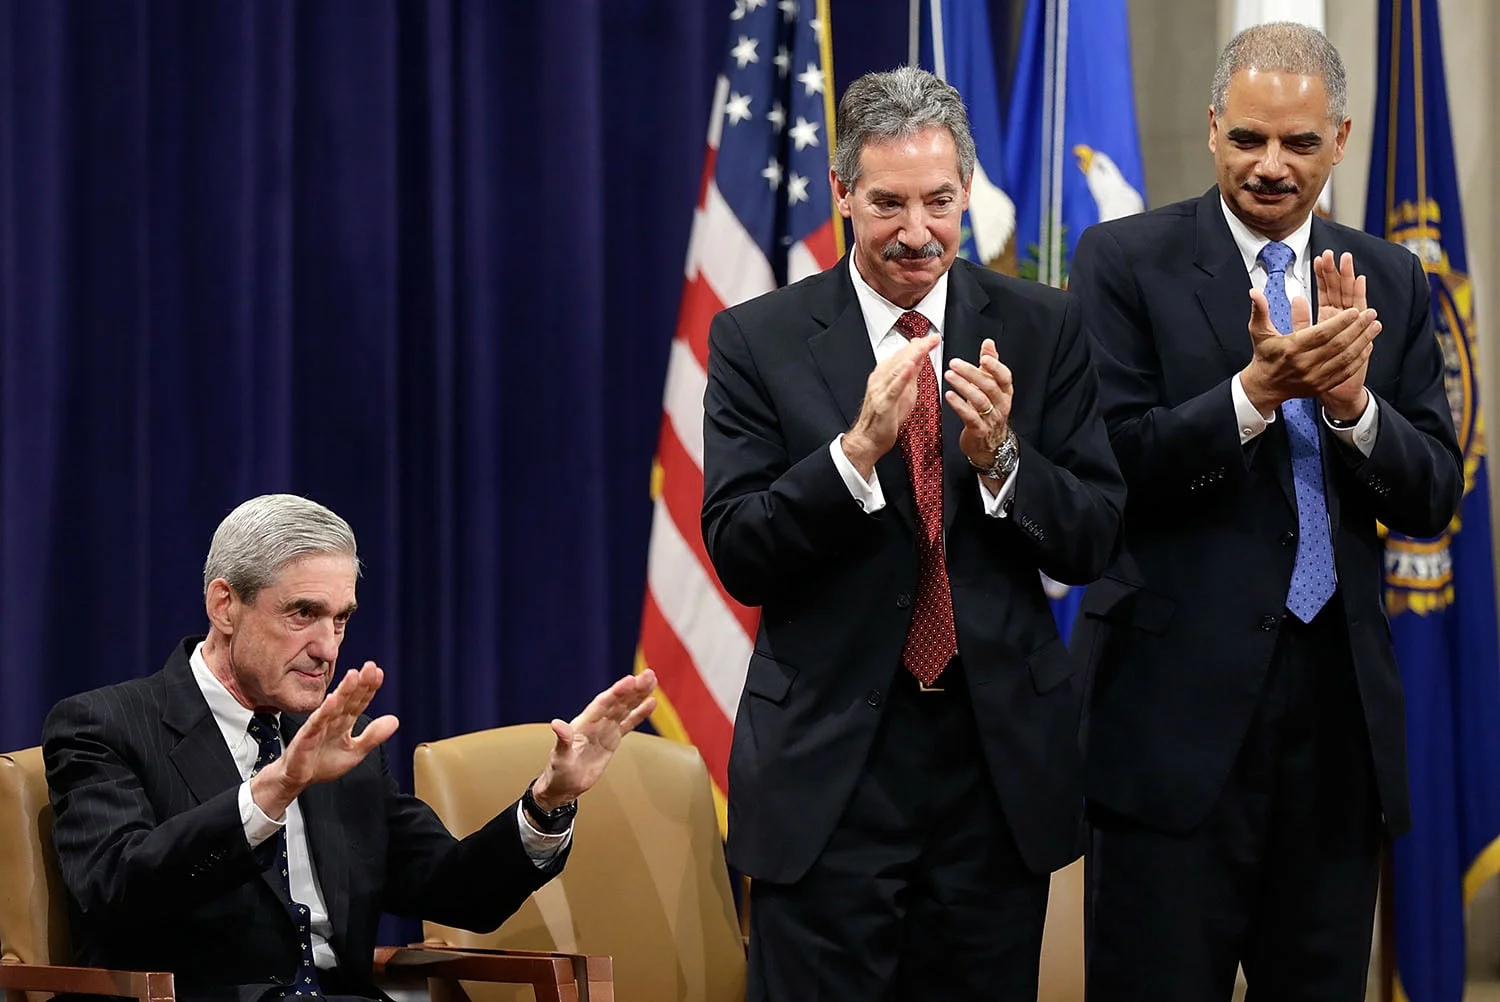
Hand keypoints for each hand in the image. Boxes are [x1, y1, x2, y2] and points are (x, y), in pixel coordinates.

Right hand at [250, 662, 399, 819]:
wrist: (298, 779)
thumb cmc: (323, 763)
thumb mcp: (355, 751)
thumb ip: (373, 736)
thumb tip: (395, 720)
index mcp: (345, 721)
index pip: (359, 701)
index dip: (369, 688)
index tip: (379, 673)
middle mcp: (333, 719)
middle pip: (348, 698)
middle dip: (359, 683)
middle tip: (370, 666)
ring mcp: (319, 726)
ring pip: (334, 705)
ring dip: (343, 690)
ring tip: (353, 675)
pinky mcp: (307, 736)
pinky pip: (316, 722)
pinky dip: (324, 711)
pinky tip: (332, 701)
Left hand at [530, 669, 658, 810]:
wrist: (565, 786)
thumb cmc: (559, 772)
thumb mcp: (560, 758)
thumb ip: (563, 741)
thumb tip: (557, 724)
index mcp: (583, 724)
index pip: (603, 704)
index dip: (617, 692)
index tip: (631, 680)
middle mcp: (596, 722)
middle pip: (617, 702)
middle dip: (633, 688)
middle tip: (649, 674)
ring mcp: (605, 729)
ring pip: (624, 708)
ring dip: (638, 695)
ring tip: (652, 680)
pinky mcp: (612, 739)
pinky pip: (628, 723)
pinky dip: (640, 713)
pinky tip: (650, 702)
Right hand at [841, 333, 941, 478]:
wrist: (868, 439)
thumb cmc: (885, 418)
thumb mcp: (904, 393)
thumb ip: (910, 375)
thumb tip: (919, 359)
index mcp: (885, 374)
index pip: (903, 355)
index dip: (918, 345)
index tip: (932, 338)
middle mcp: (880, 378)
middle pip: (901, 358)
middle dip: (918, 347)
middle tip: (932, 338)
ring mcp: (880, 390)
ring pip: (897, 368)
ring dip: (911, 356)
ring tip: (923, 346)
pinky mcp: (883, 403)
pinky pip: (893, 388)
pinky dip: (901, 376)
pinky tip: (909, 366)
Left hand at [944, 338, 1013, 479]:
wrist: (989, 444)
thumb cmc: (989, 411)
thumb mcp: (992, 386)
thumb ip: (990, 364)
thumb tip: (989, 343)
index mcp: (1005, 391)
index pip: (1004, 376)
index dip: (995, 366)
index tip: (983, 357)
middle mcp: (1000, 404)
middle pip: (989, 386)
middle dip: (971, 373)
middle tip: (955, 363)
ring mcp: (991, 418)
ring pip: (979, 400)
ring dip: (963, 386)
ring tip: (949, 375)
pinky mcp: (979, 430)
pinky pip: (970, 416)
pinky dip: (959, 405)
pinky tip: (949, 396)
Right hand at [1240, 293, 1379, 414]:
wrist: (1265, 387)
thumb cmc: (1265, 357)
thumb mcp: (1259, 332)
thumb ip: (1260, 310)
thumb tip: (1255, 292)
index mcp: (1291, 348)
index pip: (1321, 333)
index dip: (1340, 322)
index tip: (1354, 311)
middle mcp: (1305, 364)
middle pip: (1338, 344)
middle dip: (1357, 327)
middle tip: (1370, 314)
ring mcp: (1315, 377)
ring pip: (1346, 357)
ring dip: (1363, 340)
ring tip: (1375, 326)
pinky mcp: (1322, 385)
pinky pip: (1346, 371)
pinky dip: (1359, 358)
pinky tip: (1367, 345)